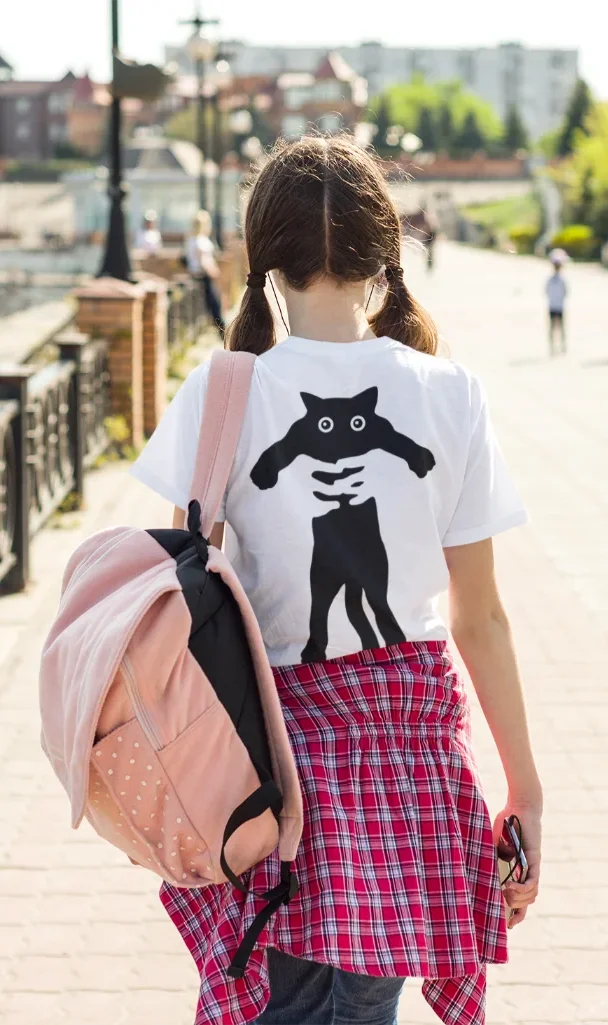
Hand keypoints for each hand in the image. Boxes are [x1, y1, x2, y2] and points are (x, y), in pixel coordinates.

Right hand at [493, 801, 541, 928]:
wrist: (519, 806)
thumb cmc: (505, 823)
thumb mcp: (493, 845)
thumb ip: (487, 857)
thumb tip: (468, 868)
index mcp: (518, 871)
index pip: (521, 898)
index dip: (516, 914)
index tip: (508, 925)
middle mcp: (527, 872)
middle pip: (527, 902)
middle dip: (516, 910)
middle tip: (502, 909)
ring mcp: (532, 867)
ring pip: (531, 895)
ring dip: (519, 900)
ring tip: (505, 894)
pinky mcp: (533, 860)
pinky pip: (532, 881)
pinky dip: (522, 888)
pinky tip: (510, 886)